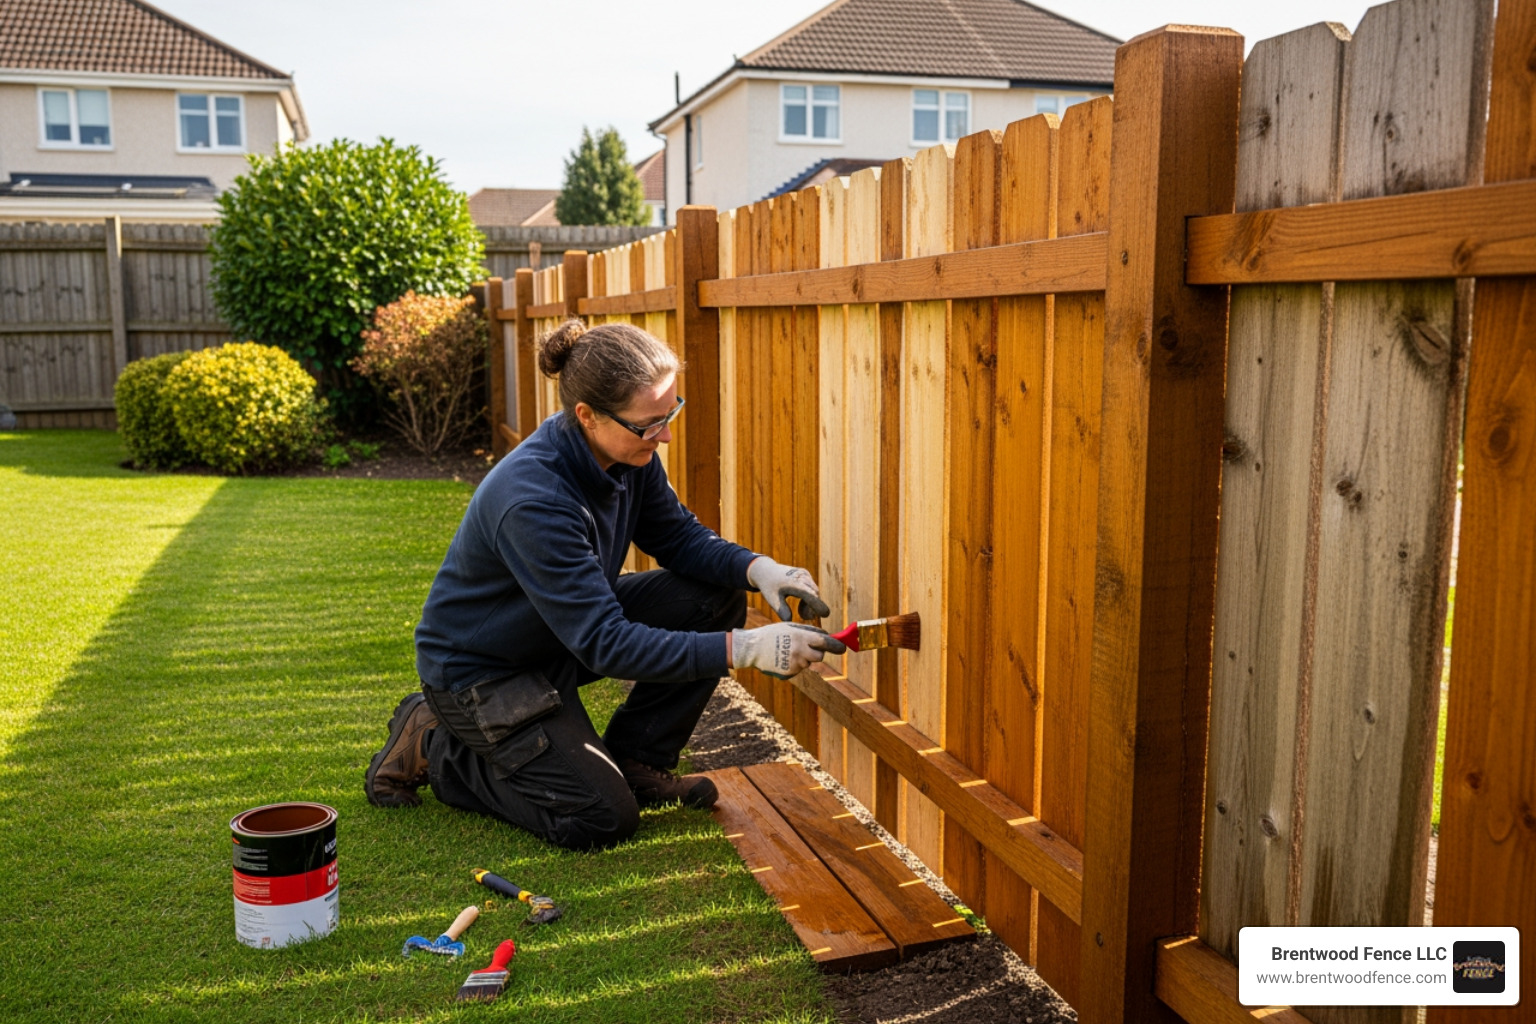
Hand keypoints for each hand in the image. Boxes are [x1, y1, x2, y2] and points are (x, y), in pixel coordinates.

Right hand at [732, 622, 846, 678]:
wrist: (752, 648)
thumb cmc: (772, 634)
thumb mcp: (790, 627)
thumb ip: (809, 631)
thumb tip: (826, 635)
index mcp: (801, 638)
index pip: (825, 642)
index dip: (836, 645)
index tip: (843, 647)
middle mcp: (800, 652)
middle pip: (820, 657)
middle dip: (818, 653)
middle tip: (809, 648)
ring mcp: (794, 664)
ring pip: (808, 663)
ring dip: (804, 658)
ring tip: (788, 651)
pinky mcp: (789, 673)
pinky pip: (798, 669)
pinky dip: (794, 665)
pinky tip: (783, 658)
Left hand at [746, 557, 829, 620]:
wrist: (765, 570)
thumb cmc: (769, 586)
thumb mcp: (772, 600)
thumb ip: (782, 610)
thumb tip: (790, 622)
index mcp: (792, 583)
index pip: (809, 595)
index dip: (818, 605)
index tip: (825, 614)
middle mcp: (801, 576)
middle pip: (814, 595)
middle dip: (812, 608)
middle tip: (804, 617)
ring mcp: (804, 574)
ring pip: (814, 592)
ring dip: (810, 603)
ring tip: (801, 613)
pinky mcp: (805, 574)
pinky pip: (811, 588)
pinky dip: (809, 597)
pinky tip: (802, 603)